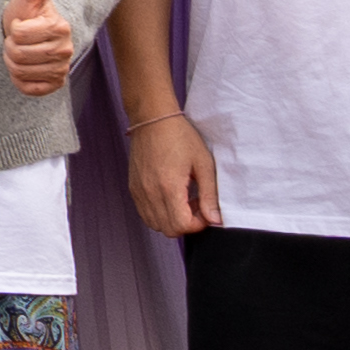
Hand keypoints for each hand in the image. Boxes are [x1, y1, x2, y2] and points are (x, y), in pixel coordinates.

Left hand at [0, 0, 81, 101]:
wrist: (30, 34)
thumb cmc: (27, 13)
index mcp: (61, 28)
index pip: (19, 34)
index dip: (13, 29)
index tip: (20, 24)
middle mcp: (66, 51)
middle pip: (18, 54)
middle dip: (9, 46)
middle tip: (16, 40)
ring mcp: (62, 70)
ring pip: (20, 71)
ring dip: (12, 61)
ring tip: (19, 51)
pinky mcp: (55, 85)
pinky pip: (28, 89)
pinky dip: (19, 79)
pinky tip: (24, 68)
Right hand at [125, 104, 218, 239]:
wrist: (153, 119)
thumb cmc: (179, 136)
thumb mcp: (203, 164)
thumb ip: (210, 195)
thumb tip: (215, 219)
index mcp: (168, 187)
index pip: (181, 225)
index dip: (197, 225)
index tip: (205, 212)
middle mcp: (150, 192)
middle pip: (168, 229)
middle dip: (186, 224)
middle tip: (196, 206)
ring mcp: (139, 191)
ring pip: (155, 224)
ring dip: (172, 219)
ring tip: (183, 201)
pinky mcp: (133, 188)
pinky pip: (145, 213)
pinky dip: (159, 213)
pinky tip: (169, 196)